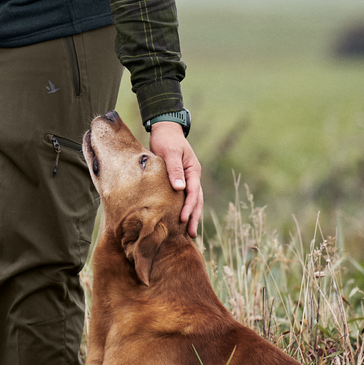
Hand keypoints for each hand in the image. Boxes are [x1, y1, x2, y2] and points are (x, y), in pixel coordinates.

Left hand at [147, 121, 202, 237]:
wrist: (166, 130)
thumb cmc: (166, 140)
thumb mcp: (169, 152)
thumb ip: (174, 169)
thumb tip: (180, 188)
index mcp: (192, 170)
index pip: (193, 192)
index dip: (189, 207)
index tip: (184, 219)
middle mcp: (193, 176)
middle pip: (197, 200)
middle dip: (195, 217)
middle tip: (192, 234)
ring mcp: (188, 178)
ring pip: (193, 200)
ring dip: (192, 215)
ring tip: (190, 232)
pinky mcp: (180, 179)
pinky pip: (185, 196)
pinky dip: (185, 208)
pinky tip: (181, 219)